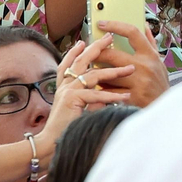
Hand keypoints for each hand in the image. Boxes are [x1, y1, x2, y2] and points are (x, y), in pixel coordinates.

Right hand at [34, 38, 132, 155]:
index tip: (83, 41)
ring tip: (130, 69)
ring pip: (92, 75)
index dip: (75, 52)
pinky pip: (95, 94)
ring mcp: (67, 91)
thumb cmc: (65, 129)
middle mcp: (64, 86)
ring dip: (114, 71)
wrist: (51, 143)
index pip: (68, 64)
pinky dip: (112, 96)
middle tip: (110, 38)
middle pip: (81, 61)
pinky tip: (125, 96)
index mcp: (64, 87)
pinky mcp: (72, 100)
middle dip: (96, 48)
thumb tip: (104, 95)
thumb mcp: (77, 109)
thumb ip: (87, 99)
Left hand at [93, 20, 170, 107]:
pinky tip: (97, 88)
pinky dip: (100, 89)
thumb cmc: (159, 84)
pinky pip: (108, 91)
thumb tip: (144, 24)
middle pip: (112, 54)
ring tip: (90, 72)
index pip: (132, 33)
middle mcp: (144, 66)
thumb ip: (150, 43)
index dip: (115, 26)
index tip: (102, 24)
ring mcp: (138, 82)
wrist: (164, 108)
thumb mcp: (159, 62)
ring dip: (96, 73)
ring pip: (107, 74)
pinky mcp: (131, 97)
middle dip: (97, 54)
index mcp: (150, 55)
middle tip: (88, 53)